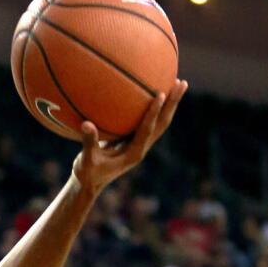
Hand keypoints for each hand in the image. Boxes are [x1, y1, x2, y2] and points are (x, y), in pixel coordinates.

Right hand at [72, 80, 187, 194]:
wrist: (91, 184)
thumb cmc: (88, 173)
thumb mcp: (86, 160)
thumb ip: (89, 142)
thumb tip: (86, 123)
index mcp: (133, 153)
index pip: (147, 130)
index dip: (153, 113)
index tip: (160, 94)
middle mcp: (141, 147)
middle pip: (162, 123)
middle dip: (173, 103)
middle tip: (182, 82)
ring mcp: (140, 144)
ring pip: (160, 122)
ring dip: (170, 104)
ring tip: (177, 83)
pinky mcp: (135, 141)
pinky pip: (149, 121)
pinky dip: (155, 107)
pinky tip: (153, 92)